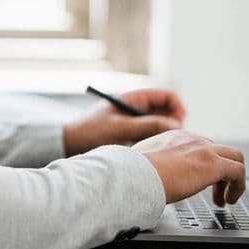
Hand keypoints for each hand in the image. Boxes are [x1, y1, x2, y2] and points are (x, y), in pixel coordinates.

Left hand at [62, 89, 185, 155]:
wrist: (68, 143)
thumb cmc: (90, 131)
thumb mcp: (121, 128)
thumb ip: (149, 125)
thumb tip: (176, 125)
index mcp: (134, 98)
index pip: (166, 96)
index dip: (177, 108)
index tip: (180, 124)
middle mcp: (136, 108)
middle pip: (166, 111)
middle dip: (174, 123)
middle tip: (174, 139)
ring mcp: (133, 121)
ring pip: (159, 125)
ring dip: (164, 134)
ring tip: (161, 147)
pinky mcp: (129, 135)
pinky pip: (150, 136)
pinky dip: (154, 141)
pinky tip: (151, 152)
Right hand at [133, 130, 245, 205]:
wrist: (136, 174)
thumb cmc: (135, 171)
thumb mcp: (144, 161)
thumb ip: (152, 162)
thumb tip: (147, 173)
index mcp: (175, 137)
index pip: (200, 146)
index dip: (204, 165)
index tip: (199, 180)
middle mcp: (192, 139)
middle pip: (220, 150)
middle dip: (220, 172)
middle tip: (215, 192)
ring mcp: (204, 150)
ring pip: (235, 157)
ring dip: (232, 179)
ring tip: (224, 199)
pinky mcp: (214, 164)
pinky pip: (239, 172)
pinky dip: (238, 186)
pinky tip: (229, 200)